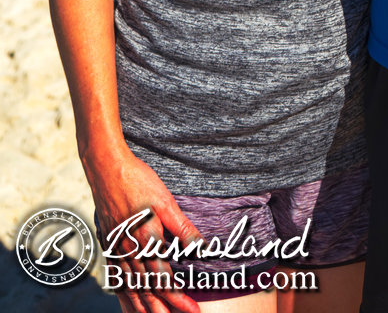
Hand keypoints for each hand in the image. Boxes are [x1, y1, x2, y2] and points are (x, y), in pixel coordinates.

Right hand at [85, 144, 203, 312]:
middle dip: (163, 310)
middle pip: (147, 290)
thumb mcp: (166, 202)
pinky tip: (130, 303)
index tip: (192, 310)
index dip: (178, 298)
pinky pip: (117, 278)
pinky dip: (125, 295)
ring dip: (143, 308)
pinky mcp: (110, 244)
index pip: (164, 279)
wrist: (106, 169)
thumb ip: (182, 228)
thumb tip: (200, 248)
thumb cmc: (139, 182)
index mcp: (146, 240)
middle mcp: (130, 250)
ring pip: (131, 287)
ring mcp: (117, 249)